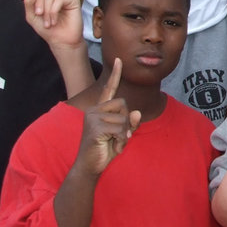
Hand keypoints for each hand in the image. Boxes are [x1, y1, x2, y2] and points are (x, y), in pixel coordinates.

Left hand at [24, 0, 82, 48]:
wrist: (60, 40)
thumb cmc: (46, 28)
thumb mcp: (31, 16)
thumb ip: (29, 1)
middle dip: (37, 2)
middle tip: (38, 15)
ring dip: (45, 11)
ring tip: (48, 21)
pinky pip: (57, 0)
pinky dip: (52, 12)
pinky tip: (54, 20)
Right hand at [76, 59, 140, 176]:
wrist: (90, 167)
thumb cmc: (105, 150)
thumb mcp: (121, 136)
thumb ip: (129, 124)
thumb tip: (136, 113)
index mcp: (100, 110)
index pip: (109, 89)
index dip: (116, 75)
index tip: (119, 59)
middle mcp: (94, 110)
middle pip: (124, 104)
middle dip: (127, 122)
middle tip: (119, 137)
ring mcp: (93, 117)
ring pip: (123, 118)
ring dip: (124, 135)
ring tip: (114, 144)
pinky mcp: (95, 127)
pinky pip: (120, 129)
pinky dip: (121, 141)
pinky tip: (113, 147)